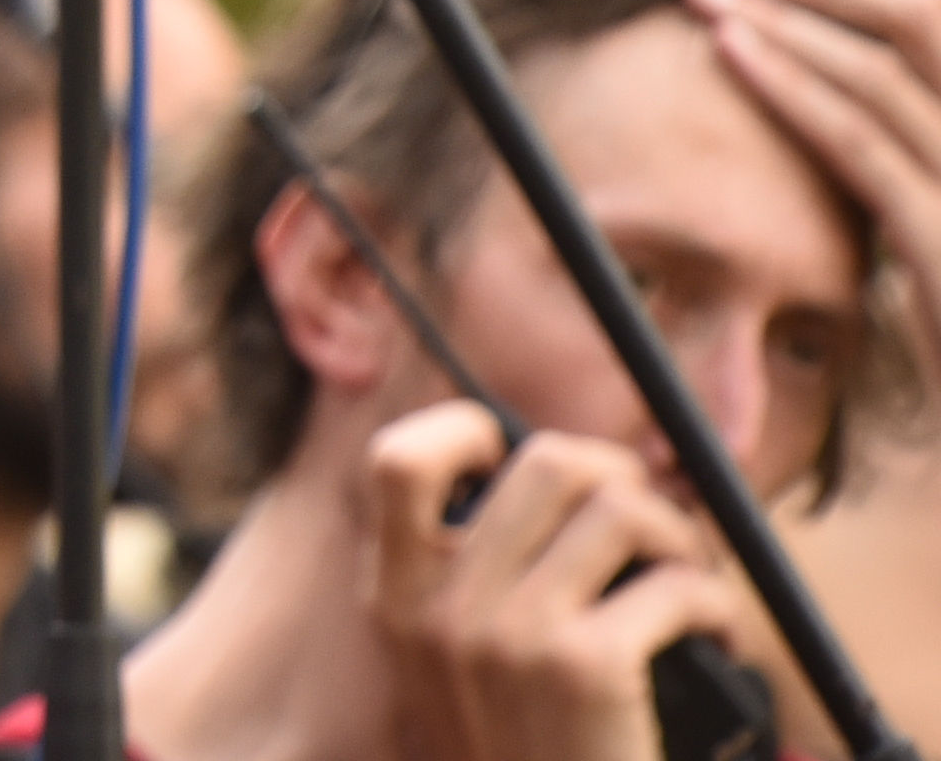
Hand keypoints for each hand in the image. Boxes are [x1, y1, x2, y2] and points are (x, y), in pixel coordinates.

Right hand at [367, 405, 772, 760]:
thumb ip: (467, 592)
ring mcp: (508, 635)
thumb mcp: (454, 678)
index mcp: (396, 602)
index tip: (514, 457)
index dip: (467, 432)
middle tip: (647, 530)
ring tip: (687, 582)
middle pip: (545, 463)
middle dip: (620, 482)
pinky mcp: (583, 667)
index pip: (399, 461)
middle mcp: (440, 607)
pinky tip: (714, 635)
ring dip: (678, 538)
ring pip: (620, 509)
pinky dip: (713, 604)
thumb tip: (548, 487)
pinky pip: (674, 584)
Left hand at [691, 0, 940, 304]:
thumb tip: (853, 174)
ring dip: (788, 28)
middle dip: (811, 4)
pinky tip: (737, 52)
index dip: (847, 19)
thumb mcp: (933, 288)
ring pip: (883, 88)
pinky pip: (866, 152)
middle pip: (909, 59)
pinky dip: (795, 92)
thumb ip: (906, 221)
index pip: (922, 72)